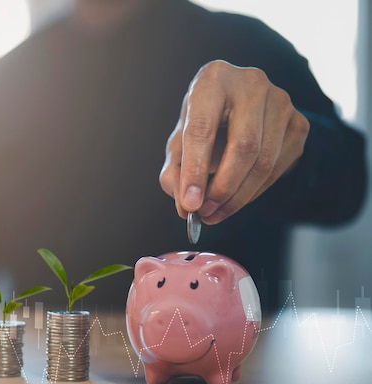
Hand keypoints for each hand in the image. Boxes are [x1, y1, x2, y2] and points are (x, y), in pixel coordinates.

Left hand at [159, 60, 309, 223]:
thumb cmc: (202, 123)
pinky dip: (255, 191)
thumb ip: (174, 172)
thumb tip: (185, 206)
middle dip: (223, 188)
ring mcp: (281, 101)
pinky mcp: (298, 122)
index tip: (190, 203)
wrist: (237, 106)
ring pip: (265, 161)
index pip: (202, 129)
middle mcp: (251, 83)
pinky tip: (236, 198)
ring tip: (215, 212)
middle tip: (205, 213)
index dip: (195, 170)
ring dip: (238, 197)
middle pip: (244, 146)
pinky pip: (279, 168)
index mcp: (213, 80)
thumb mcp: (179, 142)